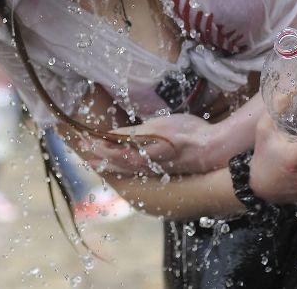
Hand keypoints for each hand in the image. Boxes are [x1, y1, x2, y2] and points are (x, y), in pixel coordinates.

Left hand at [81, 113, 230, 175]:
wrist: (212, 150)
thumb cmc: (186, 136)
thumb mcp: (157, 128)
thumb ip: (132, 135)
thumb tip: (109, 137)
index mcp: (138, 156)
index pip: (111, 152)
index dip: (97, 146)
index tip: (84, 139)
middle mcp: (143, 166)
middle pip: (115, 163)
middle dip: (100, 156)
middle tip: (86, 151)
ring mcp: (154, 169)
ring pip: (126, 167)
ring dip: (111, 163)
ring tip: (100, 161)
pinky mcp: (164, 169)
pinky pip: (138, 169)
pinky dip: (127, 166)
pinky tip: (129, 165)